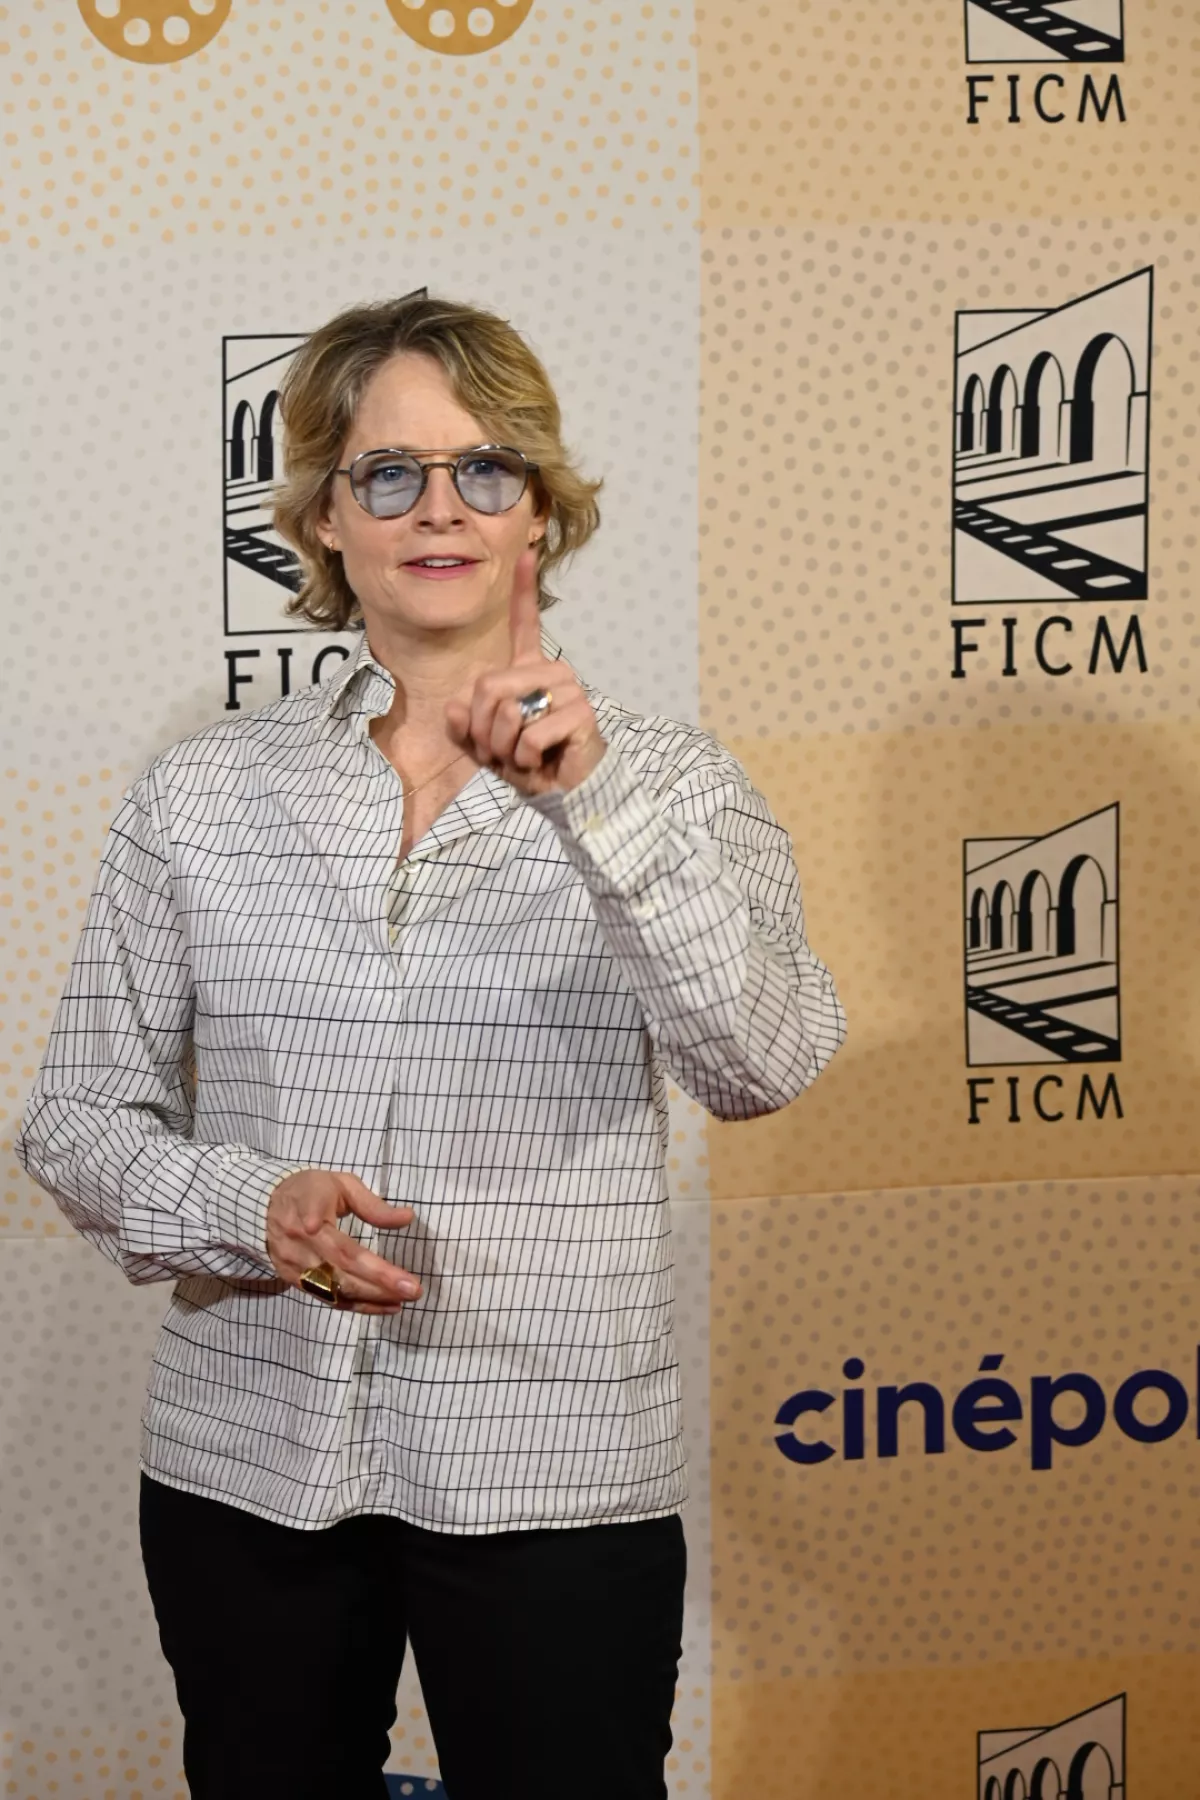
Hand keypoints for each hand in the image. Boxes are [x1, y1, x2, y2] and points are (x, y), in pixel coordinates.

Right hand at [266, 1171, 420, 1313]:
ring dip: (372, 1297)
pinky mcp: (294, 1281)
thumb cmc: (310, 1192)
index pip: (331, 1234)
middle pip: (340, 1266)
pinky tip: (386, 1306)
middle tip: (413, 1289)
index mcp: (308, 1210)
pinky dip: (359, 1305)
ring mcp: (294, 1265)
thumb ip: (373, 1205)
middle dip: (378, 1281)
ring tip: (403, 1300)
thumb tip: (408, 1218)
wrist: (263, 1208)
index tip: (339, 1244)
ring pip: (335, 1288)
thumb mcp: (341, 1185)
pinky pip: (329, 1298)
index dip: (335, 1241)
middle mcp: (298, 1242)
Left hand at [444, 549, 607, 795]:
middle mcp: (552, 673)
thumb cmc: (529, 763)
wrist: (565, 795)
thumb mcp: (484, 744)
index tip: (526, 552)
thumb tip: (456, 706)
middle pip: (488, 686)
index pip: (525, 623)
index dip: (522, 589)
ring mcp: (569, 691)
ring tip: (523, 758)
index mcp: (529, 671)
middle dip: (484, 731)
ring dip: (504, 748)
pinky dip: (525, 761)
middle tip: (503, 751)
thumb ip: (463, 723)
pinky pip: (529, 737)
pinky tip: (542, 763)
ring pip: (507, 711)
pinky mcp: (581, 715)